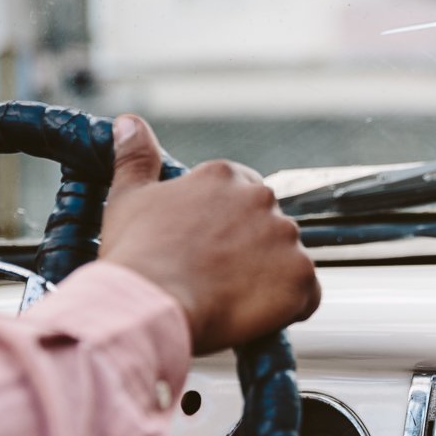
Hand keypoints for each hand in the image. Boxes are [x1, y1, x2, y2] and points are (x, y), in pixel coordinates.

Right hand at [98, 115, 319, 354]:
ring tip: (231, 297)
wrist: (150, 304)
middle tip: (217, 275)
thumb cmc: (137, 256)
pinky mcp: (301, 276)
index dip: (227, 228)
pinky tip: (257, 313)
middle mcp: (263, 199)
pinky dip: (290, 305)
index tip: (208, 246)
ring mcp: (286, 237)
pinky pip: (307, 293)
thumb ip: (137, 158)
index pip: (244, 195)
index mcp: (225, 176)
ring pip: (288, 259)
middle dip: (250, 250)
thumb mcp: (128, 197)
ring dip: (269, 277)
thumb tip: (130, 122)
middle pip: (268, 227)